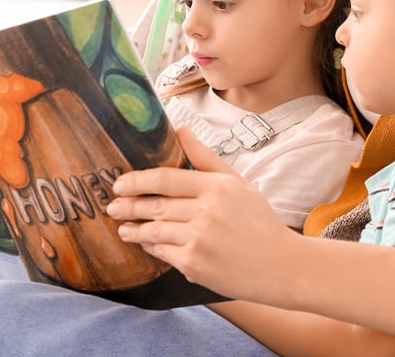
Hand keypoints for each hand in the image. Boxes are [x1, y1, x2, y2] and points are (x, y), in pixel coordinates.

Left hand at [106, 126, 302, 300]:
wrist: (282, 267)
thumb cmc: (259, 222)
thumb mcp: (238, 183)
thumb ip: (205, 157)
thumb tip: (179, 128)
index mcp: (217, 187)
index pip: (166, 179)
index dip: (137, 181)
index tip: (119, 183)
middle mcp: (207, 211)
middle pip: (155, 204)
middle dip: (128, 205)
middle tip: (112, 205)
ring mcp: (199, 239)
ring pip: (154, 230)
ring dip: (134, 229)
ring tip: (124, 228)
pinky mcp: (195, 264)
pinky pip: (163, 252)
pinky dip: (152, 248)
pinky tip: (147, 244)